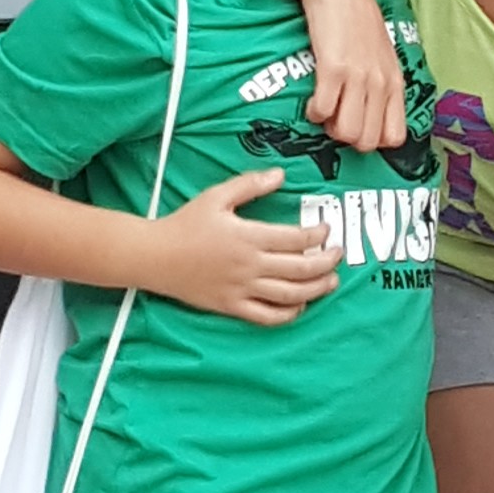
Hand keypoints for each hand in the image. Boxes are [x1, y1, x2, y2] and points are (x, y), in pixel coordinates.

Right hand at [148, 174, 340, 327]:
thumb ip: (251, 184)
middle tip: (337, 255)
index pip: (296, 239)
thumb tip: (280, 175)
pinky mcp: (232, 306)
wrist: (156, 257)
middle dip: (326, 263)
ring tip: (330, 282)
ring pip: (290, 295)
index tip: (327, 231)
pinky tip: (300, 306)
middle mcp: (249, 265)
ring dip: (316, 289)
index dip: (317, 235)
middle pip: (300, 268)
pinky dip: (288, 314)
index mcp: (248, 236)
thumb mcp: (217, 196)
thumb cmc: (185, 224)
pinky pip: (266, 317)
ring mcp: (241, 289)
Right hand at [299, 0, 408, 156]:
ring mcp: (358, 77)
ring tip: (325, 109)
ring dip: (329, 128)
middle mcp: (380, 83)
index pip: (395, 137)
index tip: (358, 126)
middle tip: (336, 119)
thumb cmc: (357, 21)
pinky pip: (322, 111)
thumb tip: (370, 117)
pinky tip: (313, 99)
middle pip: (367, 141)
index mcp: (395, 82)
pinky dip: (313, 112)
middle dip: (347, 138)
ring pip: (346, 133)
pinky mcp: (333, 68)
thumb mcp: (382, 55)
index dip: (373, 139)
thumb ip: (381, 85)